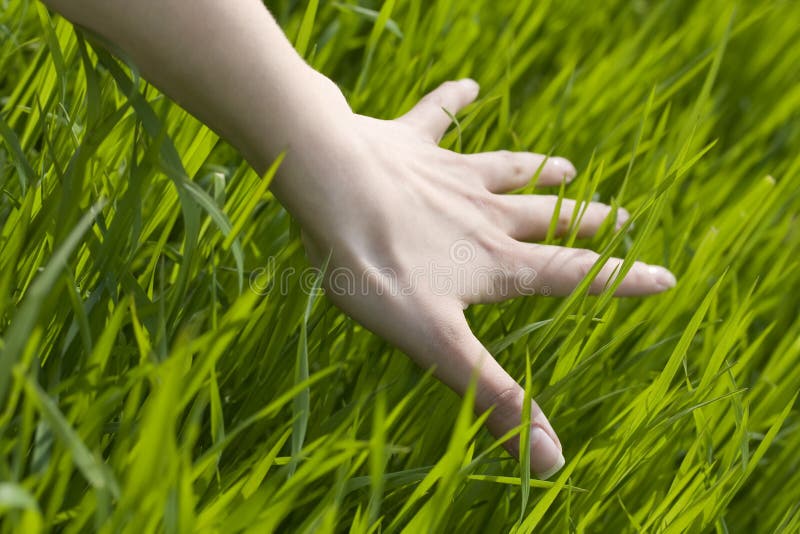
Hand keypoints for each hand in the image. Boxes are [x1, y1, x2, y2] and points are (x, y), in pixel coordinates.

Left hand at [274, 79, 675, 478]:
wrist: (327, 185)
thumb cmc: (376, 266)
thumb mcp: (436, 345)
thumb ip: (493, 396)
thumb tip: (551, 460)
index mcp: (494, 263)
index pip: (572, 274)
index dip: (620, 280)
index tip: (665, 278)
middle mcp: (482, 214)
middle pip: (548, 217)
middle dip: (587, 220)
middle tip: (622, 214)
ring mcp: (448, 173)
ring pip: (506, 169)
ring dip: (538, 168)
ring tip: (568, 165)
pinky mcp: (409, 144)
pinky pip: (439, 115)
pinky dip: (455, 100)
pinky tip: (470, 84)